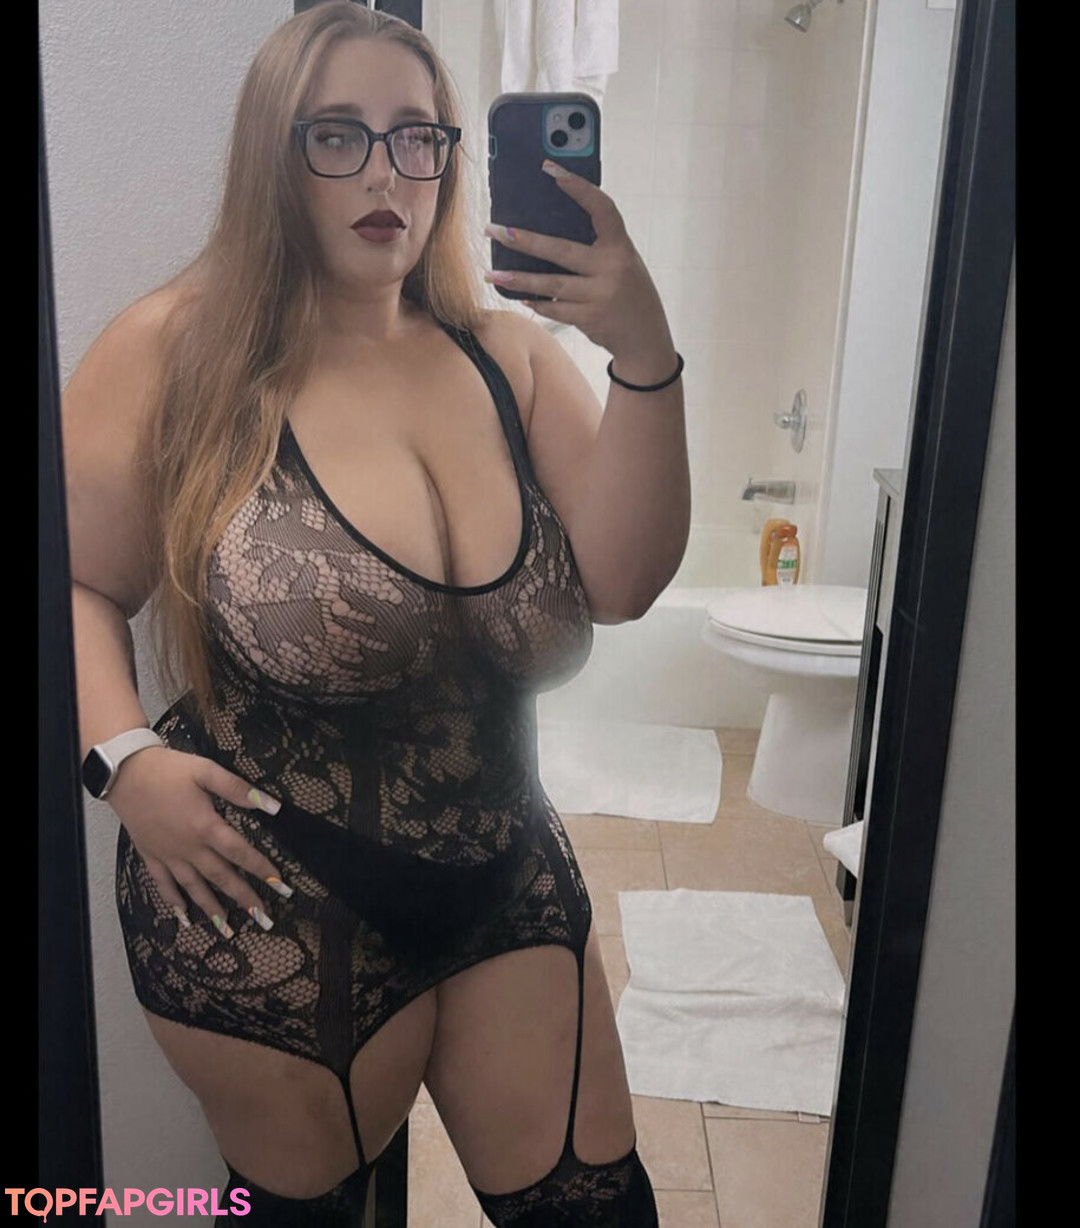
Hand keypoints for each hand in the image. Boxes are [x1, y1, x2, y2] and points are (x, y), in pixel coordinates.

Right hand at [108, 746, 291, 937]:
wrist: (125, 774)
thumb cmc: (169, 770)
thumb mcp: (207, 771)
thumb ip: (238, 789)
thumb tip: (272, 806)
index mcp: (206, 827)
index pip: (241, 853)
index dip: (262, 869)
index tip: (281, 886)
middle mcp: (189, 848)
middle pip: (222, 877)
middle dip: (244, 899)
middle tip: (264, 919)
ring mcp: (169, 855)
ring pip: (194, 888)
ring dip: (212, 909)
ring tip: (228, 930)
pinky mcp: (151, 856)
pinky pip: (164, 885)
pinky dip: (174, 902)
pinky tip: (184, 917)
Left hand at [484, 162, 677, 381]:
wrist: (645, 336)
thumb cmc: (629, 290)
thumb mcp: (623, 261)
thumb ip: (596, 246)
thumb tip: (549, 227)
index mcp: (621, 247)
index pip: (601, 208)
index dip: (578, 187)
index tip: (550, 169)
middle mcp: (611, 269)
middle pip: (561, 251)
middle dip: (524, 241)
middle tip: (494, 230)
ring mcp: (599, 296)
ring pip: (551, 284)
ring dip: (518, 279)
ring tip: (492, 273)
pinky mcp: (589, 319)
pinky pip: (555, 308)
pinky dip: (537, 302)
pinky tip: (520, 296)